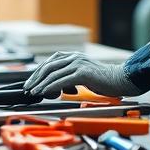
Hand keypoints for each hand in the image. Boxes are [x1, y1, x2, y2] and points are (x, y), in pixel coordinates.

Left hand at [23, 52, 140, 98]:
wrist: (121, 80)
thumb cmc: (104, 81)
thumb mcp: (84, 76)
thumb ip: (70, 78)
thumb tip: (55, 88)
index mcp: (74, 56)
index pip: (50, 62)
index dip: (38, 72)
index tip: (31, 82)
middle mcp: (74, 57)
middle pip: (48, 66)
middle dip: (35, 78)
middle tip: (28, 88)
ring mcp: (78, 63)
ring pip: (53, 73)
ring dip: (40, 84)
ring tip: (33, 92)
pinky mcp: (82, 73)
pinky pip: (62, 80)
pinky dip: (50, 87)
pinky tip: (45, 93)